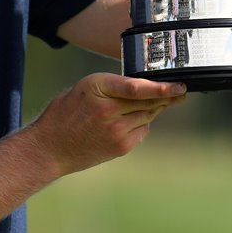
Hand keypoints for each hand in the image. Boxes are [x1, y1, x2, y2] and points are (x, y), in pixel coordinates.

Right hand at [28, 73, 185, 176]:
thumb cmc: (65, 113)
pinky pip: (142, 131)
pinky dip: (143, 123)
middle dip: (168, 96)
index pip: (137, 87)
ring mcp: (116, 131)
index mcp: (97, 87)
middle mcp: (108, 109)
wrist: (51, 147)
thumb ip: (111, 86)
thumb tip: (141, 85)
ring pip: (148, 115)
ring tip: (161, 102)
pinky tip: (134, 120)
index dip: (162, 87)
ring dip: (156, 108)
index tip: (180, 85)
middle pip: (149, 101)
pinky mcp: (121, 146)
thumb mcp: (83, 88)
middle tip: (180, 91)